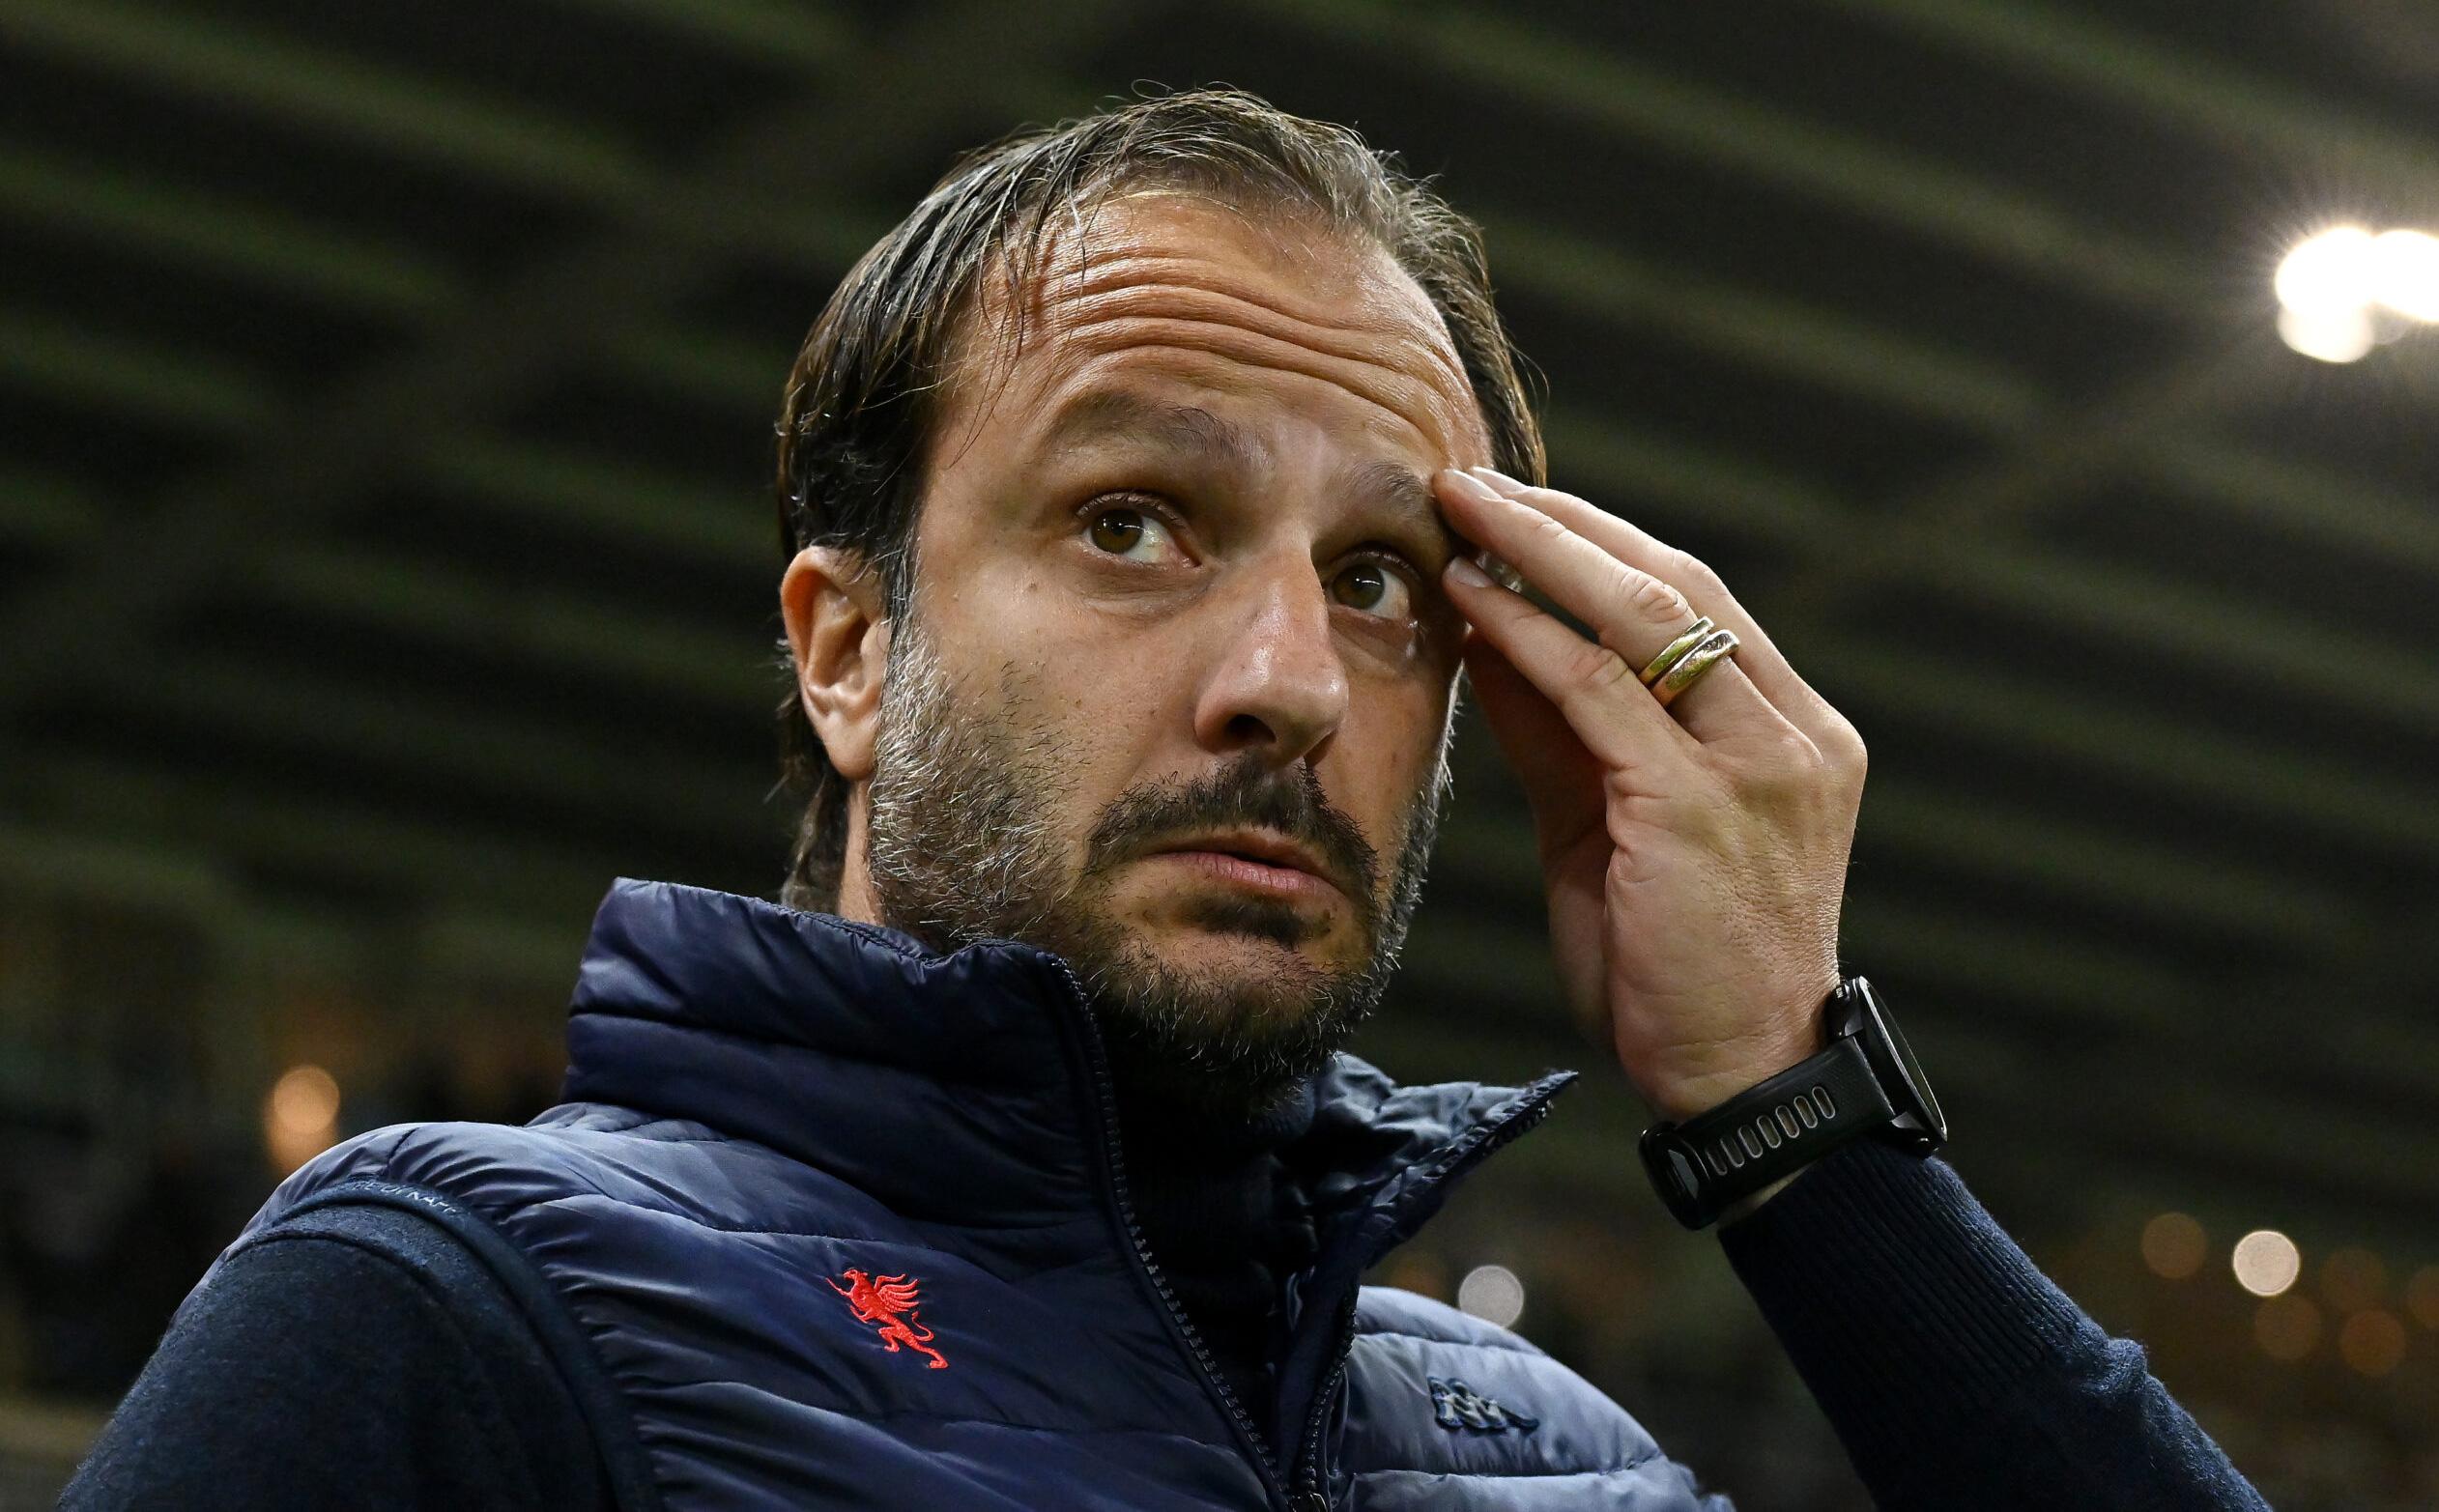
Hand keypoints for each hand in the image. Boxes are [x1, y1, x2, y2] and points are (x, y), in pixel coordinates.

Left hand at [1435, 467, 1866, 1122]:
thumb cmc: (1675, 963)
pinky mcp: (1701, 805)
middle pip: (1677, 583)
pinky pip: (1601, 691)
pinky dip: (1530, 634)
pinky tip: (1474, 597)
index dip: (1601, 543)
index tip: (1518, 506)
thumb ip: (1565, 735)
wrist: (1738, 1077)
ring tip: (1461, 507)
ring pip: (1644, 615)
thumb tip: (1493, 636)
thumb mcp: (1613, 828)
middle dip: (1566, 522)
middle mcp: (1793, 733)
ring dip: (1540, 551)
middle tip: (1475, 479)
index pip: (1697, 601)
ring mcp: (1758, 764)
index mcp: (1792, 733)